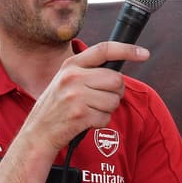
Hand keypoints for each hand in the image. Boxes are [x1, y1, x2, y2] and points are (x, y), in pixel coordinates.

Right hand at [22, 42, 149, 153]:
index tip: (144, 53)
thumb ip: (87, 72)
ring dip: (107, 109)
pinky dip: (101, 122)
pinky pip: (106, 117)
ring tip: (90, 110)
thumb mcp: (65, 80)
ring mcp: (76, 96)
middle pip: (116, 79)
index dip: (127, 50)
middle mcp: (73, 77)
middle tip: (103, 99)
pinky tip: (87, 121)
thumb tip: (117, 73)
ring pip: (114, 100)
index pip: (104, 49)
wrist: (38, 132)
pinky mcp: (80, 115)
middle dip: (116, 92)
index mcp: (71, 65)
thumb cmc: (56, 106)